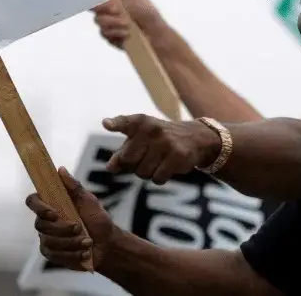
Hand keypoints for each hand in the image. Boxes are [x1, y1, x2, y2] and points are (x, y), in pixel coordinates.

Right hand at [27, 167, 115, 270]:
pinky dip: (72, 254)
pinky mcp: (52, 254)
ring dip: (71, 242)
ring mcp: (47, 238)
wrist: (107, 244)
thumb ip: (75, 187)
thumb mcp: (89, 201)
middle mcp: (46, 221)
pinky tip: (84, 252)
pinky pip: (54, 255)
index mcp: (52, 204)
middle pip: (40, 224)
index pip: (33, 201)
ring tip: (87, 242)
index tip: (55, 213)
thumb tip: (61, 170)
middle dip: (62, 228)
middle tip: (80, 228)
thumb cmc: (98, 220)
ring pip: (49, 241)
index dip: (39, 207)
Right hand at [90, 0, 162, 48]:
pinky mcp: (109, 36)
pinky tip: (127, 33)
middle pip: (93, 8)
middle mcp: (107, 10)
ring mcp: (107, 24)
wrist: (154, 34)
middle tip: (116, 9)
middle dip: (105, 9)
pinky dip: (117, 33)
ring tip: (128, 24)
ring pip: (99, 21)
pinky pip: (104, 34)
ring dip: (115, 23)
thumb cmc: (146, 11)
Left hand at [103, 114, 221, 184]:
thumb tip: (110, 167)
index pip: (126, 122)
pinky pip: (158, 178)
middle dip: (133, 166)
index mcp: (141, 123)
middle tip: (144, 159)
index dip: (115, 123)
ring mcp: (166, 142)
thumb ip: (123, 152)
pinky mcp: (178, 156)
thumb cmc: (159, 140)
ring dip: (147, 173)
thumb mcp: (141, 139)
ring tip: (157, 162)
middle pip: (128, 161)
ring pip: (143, 172)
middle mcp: (152, 130)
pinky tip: (167, 167)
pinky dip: (160, 178)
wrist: (195, 137)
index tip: (106, 124)